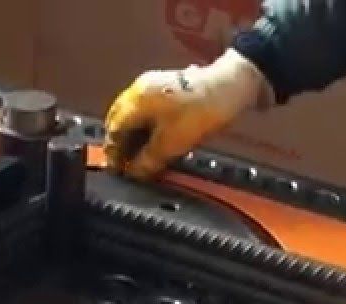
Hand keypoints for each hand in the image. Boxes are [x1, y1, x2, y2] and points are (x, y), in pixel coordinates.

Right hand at [103, 49, 270, 180]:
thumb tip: (133, 174)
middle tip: (126, 165)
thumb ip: (148, 161)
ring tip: (140, 156)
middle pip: (120, 120)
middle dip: (121, 143)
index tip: (118, 170)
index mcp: (135, 100)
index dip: (114, 153)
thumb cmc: (201, 112)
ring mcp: (153, 85)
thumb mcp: (171, 144)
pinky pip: (147, 110)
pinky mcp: (169, 87)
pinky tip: (154, 140)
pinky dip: (145, 127)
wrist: (232, 86)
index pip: (113, 130)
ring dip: (133, 136)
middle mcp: (139, 89)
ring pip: (133, 115)